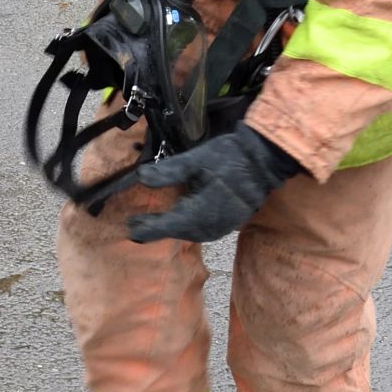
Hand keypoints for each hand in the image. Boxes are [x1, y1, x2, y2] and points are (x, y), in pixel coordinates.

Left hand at [126, 126, 301, 243]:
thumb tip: (140, 178)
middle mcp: (209, 227)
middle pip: (176, 232)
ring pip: (188, 232)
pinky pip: (199, 229)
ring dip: (170, 228)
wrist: (263, 162)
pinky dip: (184, 225)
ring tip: (149, 224)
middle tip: (133, 226)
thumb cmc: (228, 158)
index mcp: (199, 213)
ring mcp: (220, 228)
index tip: (128, 229)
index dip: (146, 229)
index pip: (166, 226)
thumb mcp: (195, 160)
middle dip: (155, 229)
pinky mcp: (226, 225)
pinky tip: (176, 218)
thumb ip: (167, 172)